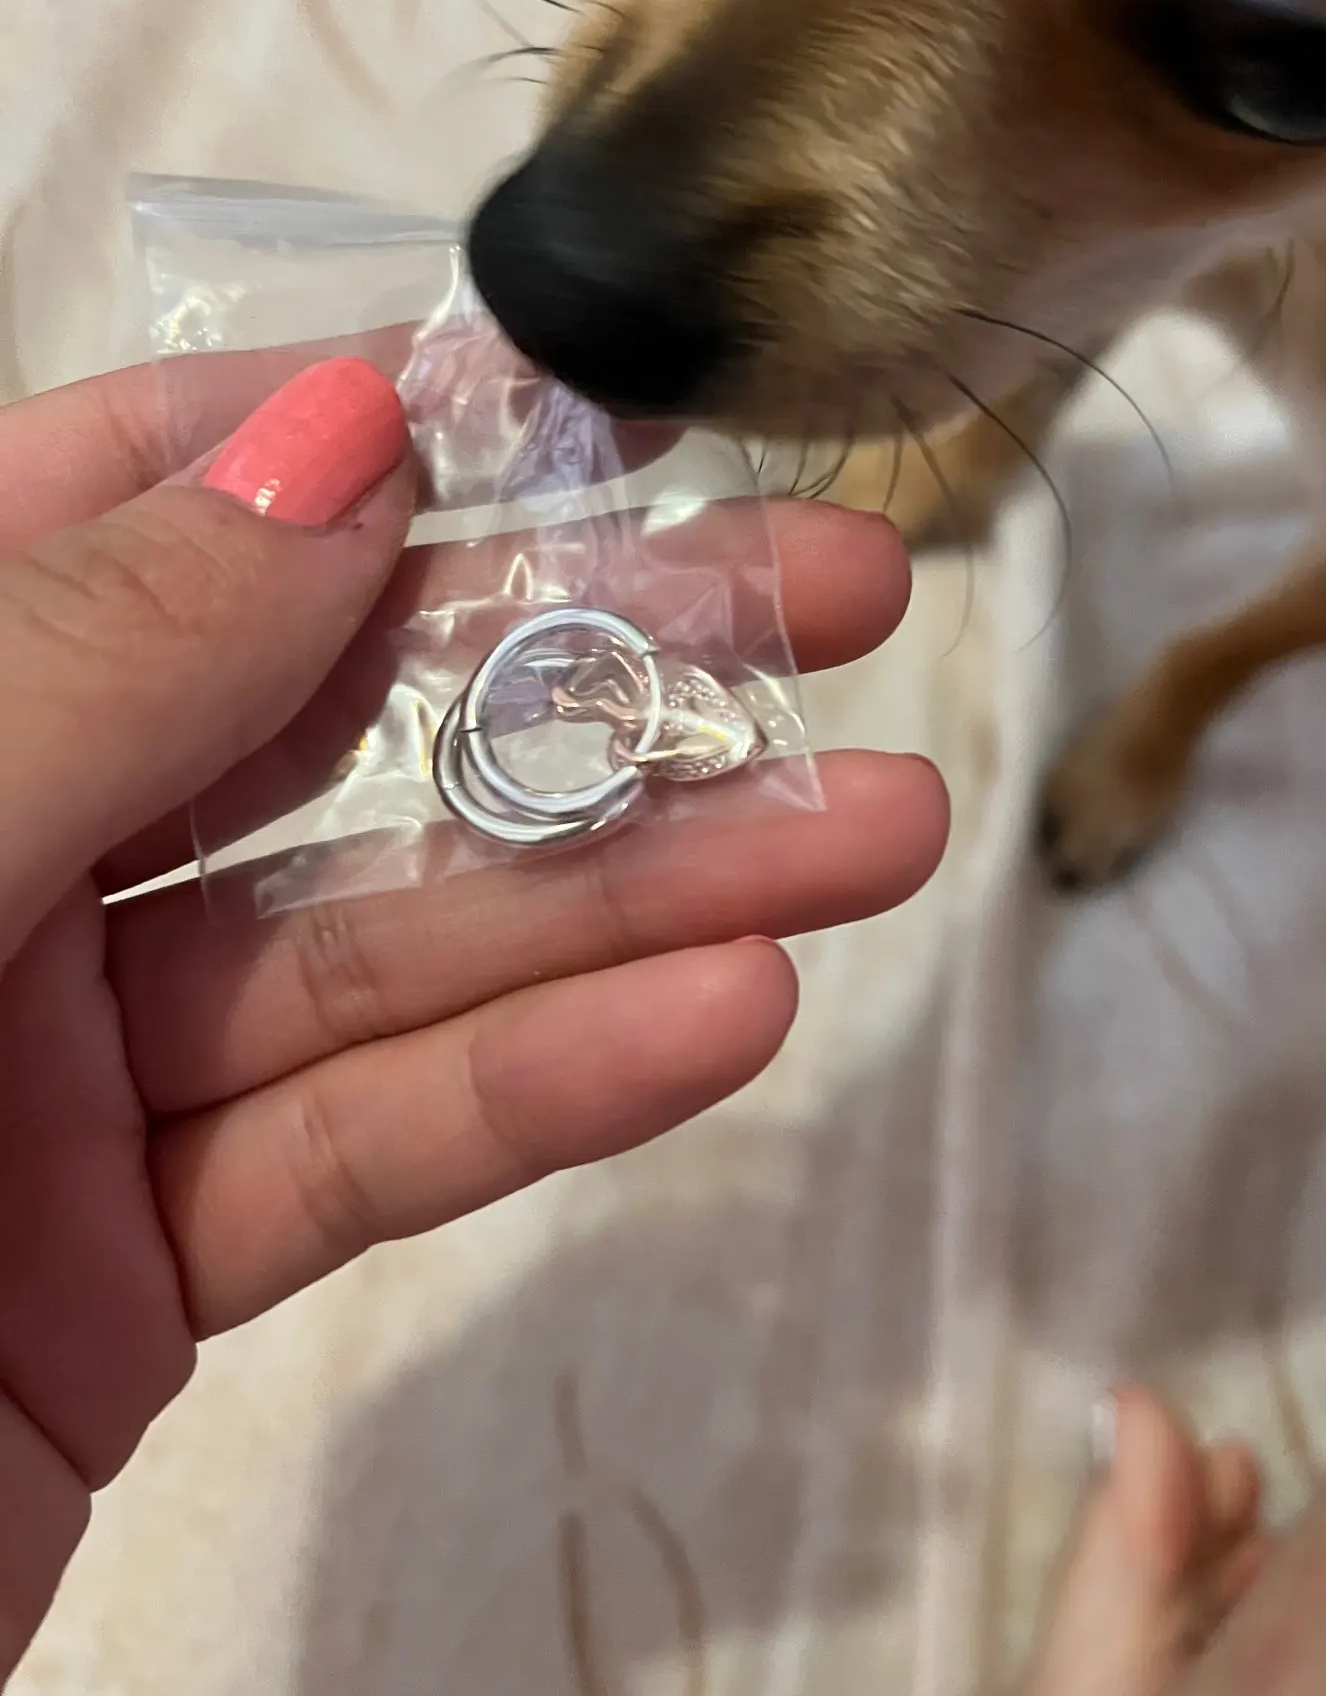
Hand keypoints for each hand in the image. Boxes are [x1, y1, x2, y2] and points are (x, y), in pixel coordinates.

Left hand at [0, 349, 946, 1679]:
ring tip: (873, 827)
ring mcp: (55, 1080)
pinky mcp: (126, 1277)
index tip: (600, 418)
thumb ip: (84, 665)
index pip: (129, 499)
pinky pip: (355, 1157)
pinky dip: (544, 1092)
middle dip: (590, 661)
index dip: (368, 440)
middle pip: (322, 723)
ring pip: (386, 951)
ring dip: (642, 893)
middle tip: (833, 601)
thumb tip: (331, 440)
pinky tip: (726, 1013)